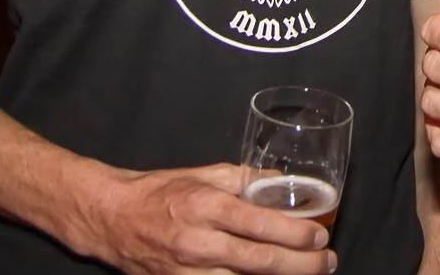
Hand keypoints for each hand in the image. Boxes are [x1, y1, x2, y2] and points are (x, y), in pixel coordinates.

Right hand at [87, 163, 335, 274]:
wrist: (113, 218)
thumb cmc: (160, 191)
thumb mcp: (205, 174)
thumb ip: (246, 179)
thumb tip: (282, 182)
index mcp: (207, 207)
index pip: (261, 225)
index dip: (297, 235)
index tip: (321, 237)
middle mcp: (199, 242)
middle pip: (260, 262)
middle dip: (301, 265)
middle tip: (326, 262)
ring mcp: (188, 272)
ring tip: (307, 272)